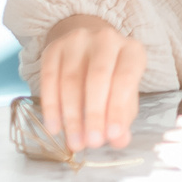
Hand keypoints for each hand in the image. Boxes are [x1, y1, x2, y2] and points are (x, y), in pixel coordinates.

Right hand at [37, 13, 146, 152]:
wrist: (87, 46)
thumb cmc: (112, 76)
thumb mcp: (124, 93)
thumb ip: (123, 116)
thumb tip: (120, 140)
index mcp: (131, 50)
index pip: (126, 78)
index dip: (118, 108)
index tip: (112, 135)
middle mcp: (106, 39)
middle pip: (97, 78)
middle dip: (94, 114)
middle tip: (91, 143)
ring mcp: (78, 40)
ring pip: (71, 80)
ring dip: (72, 116)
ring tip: (74, 142)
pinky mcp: (54, 47)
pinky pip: (49, 79)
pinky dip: (51, 106)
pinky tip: (54, 128)